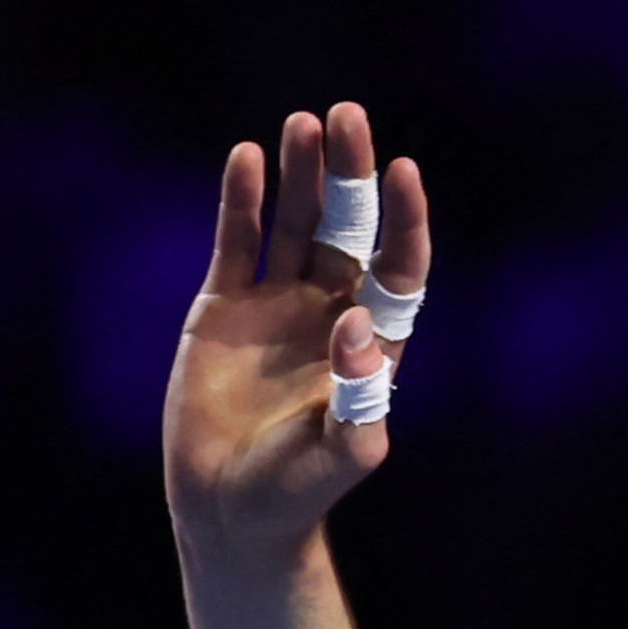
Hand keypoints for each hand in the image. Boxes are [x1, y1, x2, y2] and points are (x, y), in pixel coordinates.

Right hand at [163, 102, 431, 564]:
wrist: (231, 511)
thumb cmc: (299, 491)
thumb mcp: (345, 454)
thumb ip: (360, 397)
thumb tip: (357, 325)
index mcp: (374, 343)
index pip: (398, 268)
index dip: (404, 221)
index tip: (403, 172)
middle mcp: (331, 312)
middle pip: (349, 230)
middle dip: (350, 176)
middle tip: (349, 117)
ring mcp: (277, 305)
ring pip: (296, 224)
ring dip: (302, 175)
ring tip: (306, 122)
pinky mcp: (223, 306)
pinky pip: (238, 242)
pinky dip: (243, 201)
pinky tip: (248, 158)